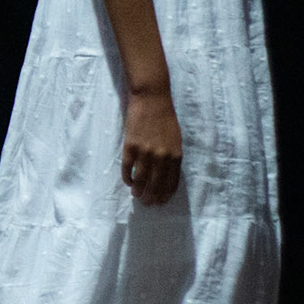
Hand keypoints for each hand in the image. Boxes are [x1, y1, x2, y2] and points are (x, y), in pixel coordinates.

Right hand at [122, 89, 182, 206]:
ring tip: (136, 196)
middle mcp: (161, 156)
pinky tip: (128, 182)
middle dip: (152, 196)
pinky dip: (127, 177)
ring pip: (141, 178)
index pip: (171, 182)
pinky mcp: (130, 146)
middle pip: (156, 183)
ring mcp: (145, 151)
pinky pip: (127, 167)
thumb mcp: (176, 139)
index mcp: (175, 155)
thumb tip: (166, 173)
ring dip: (138, 190)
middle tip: (147, 204)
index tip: (161, 201)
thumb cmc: (166, 118)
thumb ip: (172, 156)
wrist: (152, 100)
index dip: (165, 194)